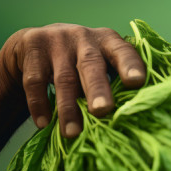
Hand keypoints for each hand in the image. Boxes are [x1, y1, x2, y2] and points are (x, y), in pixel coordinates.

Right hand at [0, 24, 145, 137]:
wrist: (33, 43)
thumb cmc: (78, 61)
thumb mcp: (98, 62)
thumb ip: (111, 80)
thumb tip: (128, 116)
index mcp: (107, 40)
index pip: (122, 51)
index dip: (130, 65)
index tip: (137, 82)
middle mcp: (83, 36)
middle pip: (91, 64)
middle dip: (98, 88)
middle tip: (103, 110)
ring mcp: (57, 40)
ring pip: (64, 78)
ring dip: (68, 108)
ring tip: (72, 133)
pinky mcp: (32, 46)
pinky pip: (35, 80)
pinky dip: (39, 104)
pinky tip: (44, 123)